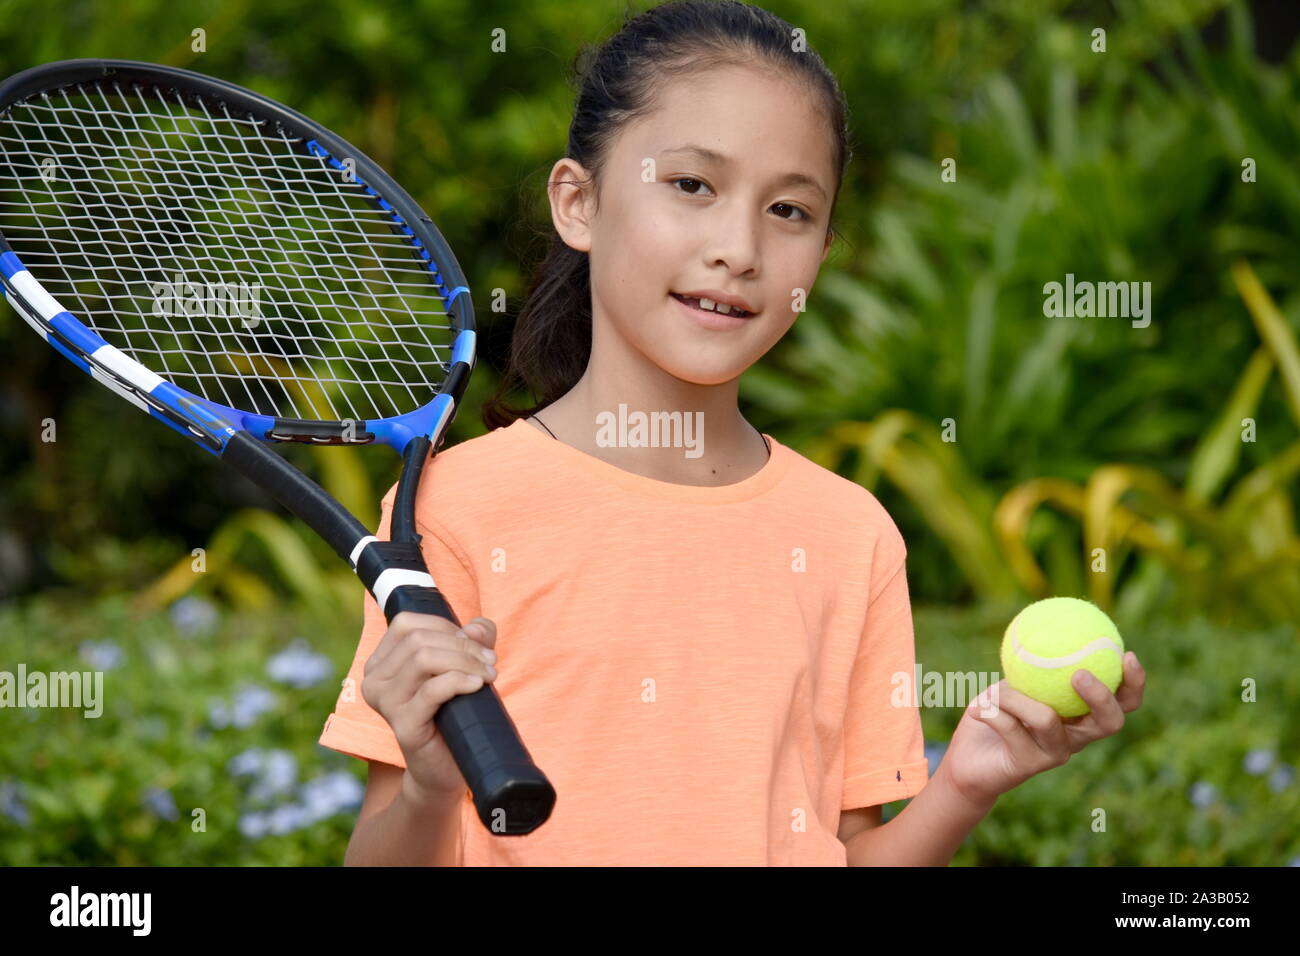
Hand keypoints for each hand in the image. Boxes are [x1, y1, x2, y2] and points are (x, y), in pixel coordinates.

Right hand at [360, 612, 499, 802]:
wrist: (444, 768)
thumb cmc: (452, 713)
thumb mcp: (462, 668)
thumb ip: (471, 640)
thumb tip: (478, 627)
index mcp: (380, 662)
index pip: (406, 624)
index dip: (445, 627)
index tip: (476, 643)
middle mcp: (374, 680)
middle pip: (418, 640)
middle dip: (462, 645)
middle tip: (490, 662)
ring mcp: (385, 703)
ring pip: (424, 659)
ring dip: (464, 661)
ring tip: (489, 675)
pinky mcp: (403, 725)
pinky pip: (431, 690)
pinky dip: (458, 681)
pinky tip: (477, 685)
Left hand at [940, 651, 1146, 808]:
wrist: (969, 758)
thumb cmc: (995, 712)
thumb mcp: (1013, 679)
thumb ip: (1030, 661)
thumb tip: (1040, 620)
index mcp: (1082, 714)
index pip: (1123, 702)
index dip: (1133, 682)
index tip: (1127, 654)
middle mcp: (1076, 737)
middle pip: (1110, 722)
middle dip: (1102, 697)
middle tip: (1079, 674)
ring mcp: (1055, 753)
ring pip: (1048, 720)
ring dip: (1015, 698)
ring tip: (994, 689)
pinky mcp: (1029, 764)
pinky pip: (1012, 728)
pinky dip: (991, 712)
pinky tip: (975, 707)